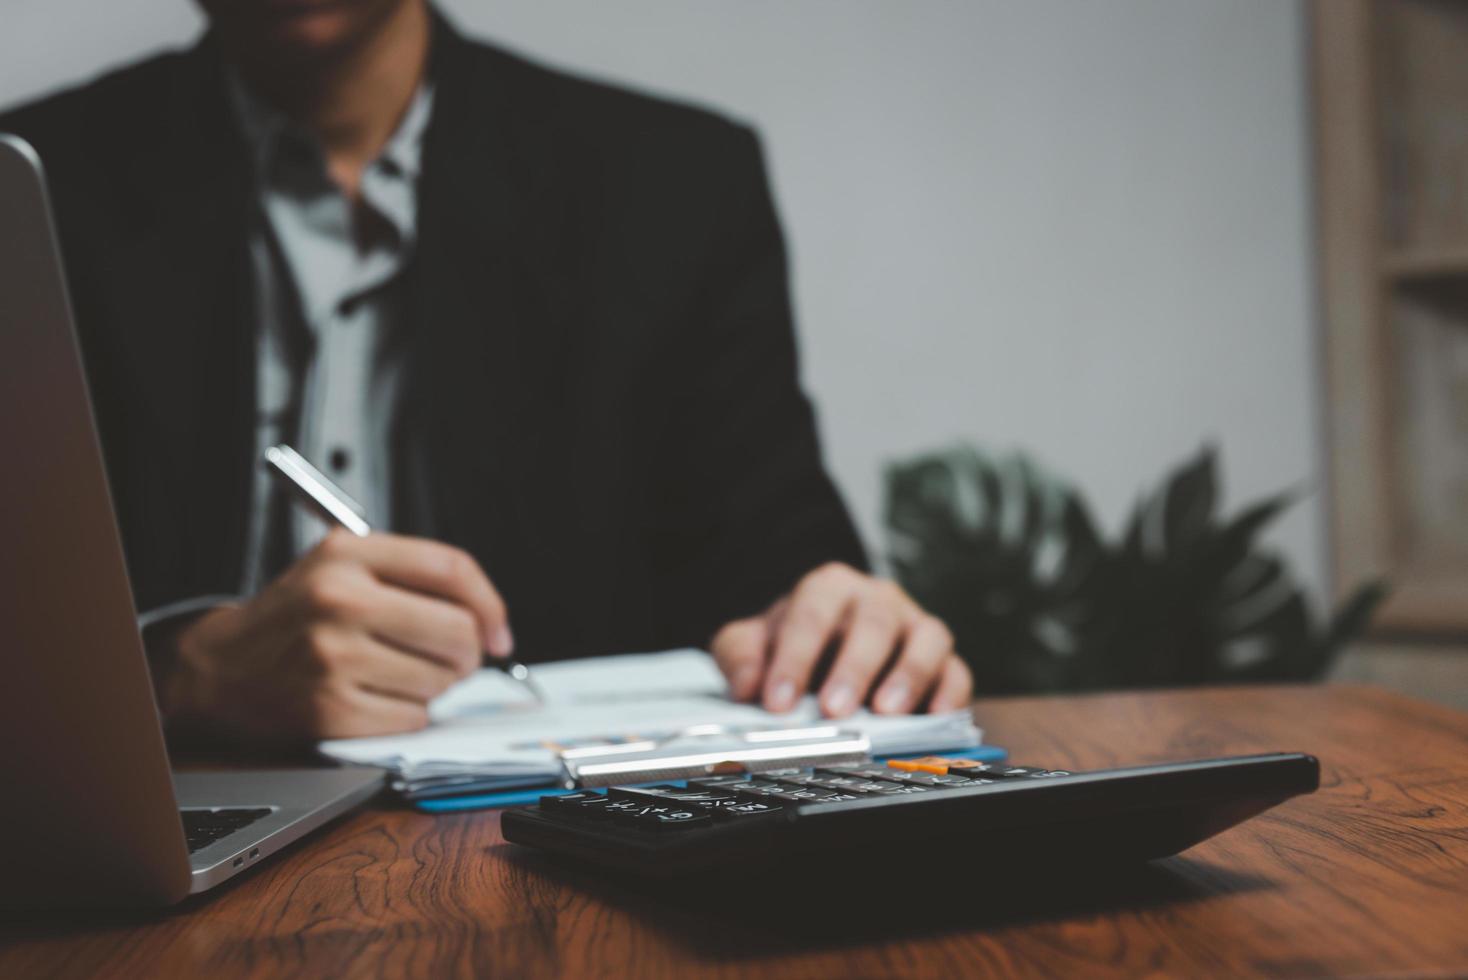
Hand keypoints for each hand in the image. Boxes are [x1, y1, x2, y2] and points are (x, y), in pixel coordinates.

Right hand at [165, 530, 510, 740]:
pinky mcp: (329, 709)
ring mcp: (332, 658)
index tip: (498, 632)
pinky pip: (411, 718)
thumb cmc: (297, 617)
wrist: (221, 667)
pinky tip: (375, 698)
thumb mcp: (345, 567)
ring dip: (434, 686)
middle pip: (457, 631)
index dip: (489, 604)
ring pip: (440, 681)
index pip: (450, 568)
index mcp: (347, 554)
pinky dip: (406, 714)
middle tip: (446, 658)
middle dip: (465, 653)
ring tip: (395, 674)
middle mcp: (339, 601)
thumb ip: (417, 577)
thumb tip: (491, 625)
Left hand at [710, 562, 972, 717]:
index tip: (777, 701)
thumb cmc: (793, 645)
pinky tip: (934, 717)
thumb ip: (739, 656)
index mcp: (828, 587)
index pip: (811, 613)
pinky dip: (950, 693)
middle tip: (833, 710)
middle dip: (853, 668)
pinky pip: (956, 670)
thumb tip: (746, 686)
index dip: (794, 658)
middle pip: (872, 623)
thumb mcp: (752, 643)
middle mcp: (877, 599)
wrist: (827, 647)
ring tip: (885, 713)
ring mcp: (915, 625)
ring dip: (908, 675)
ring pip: (925, 639)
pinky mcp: (944, 658)